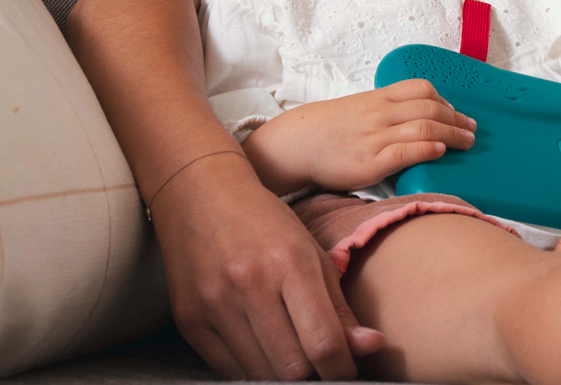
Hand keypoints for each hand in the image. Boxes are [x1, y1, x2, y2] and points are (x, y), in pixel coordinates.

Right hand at [151, 150, 384, 379]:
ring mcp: (215, 304)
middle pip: (292, 368)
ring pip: (260, 375)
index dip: (342, 370)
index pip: (323, 343)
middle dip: (315, 376)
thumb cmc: (265, 222)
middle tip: (322, 366)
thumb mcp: (311, 253)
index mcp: (290, 262)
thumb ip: (340, 307)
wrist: (200, 194)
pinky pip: (227, 370)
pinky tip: (264, 354)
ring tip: (294, 357)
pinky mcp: (190, 321)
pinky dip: (252, 371)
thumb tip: (371, 347)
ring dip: (284, 376)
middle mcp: (250, 284)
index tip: (347, 371)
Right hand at [243, 79, 476, 194]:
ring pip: (424, 128)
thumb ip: (385, 109)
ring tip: (467, 142)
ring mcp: (375, 137)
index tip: (457, 112)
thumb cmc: (329, 128)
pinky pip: (406, 152)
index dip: (445, 100)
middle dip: (457, 119)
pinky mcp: (369, 163)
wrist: (297, 144)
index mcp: (378, 98)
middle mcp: (380, 114)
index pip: (420, 89)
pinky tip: (440, 151)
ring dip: (452, 134)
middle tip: (472, 129)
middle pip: (430, 109)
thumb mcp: (358, 108)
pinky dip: (428, 149)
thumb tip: (415, 115)